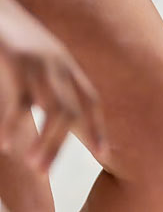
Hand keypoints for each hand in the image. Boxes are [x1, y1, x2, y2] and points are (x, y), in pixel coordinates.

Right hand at [0, 0, 105, 171]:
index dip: (97, 127)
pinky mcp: (17, 60)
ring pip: (55, 109)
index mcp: (65, 66)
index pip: (90, 100)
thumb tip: (45, 116)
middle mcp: (59, 65)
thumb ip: (44, 87)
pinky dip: (13, 125)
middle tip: (47, 174)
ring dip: (48, 142)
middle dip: (65, 144)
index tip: (104, 154)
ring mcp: (40, 63)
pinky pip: (18, 100)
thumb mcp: (34, 61)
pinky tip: (6, 145)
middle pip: (75, 110)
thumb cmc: (10, 38)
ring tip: (35, 168)